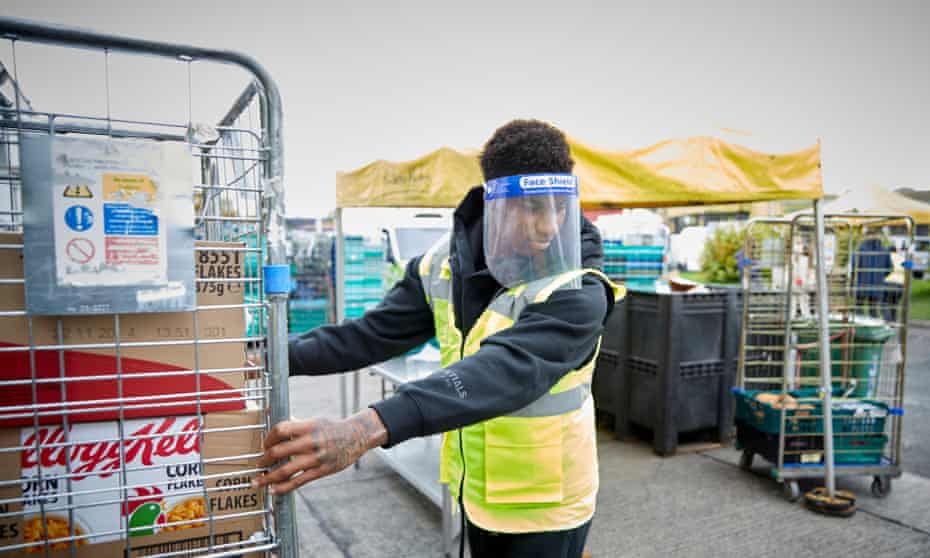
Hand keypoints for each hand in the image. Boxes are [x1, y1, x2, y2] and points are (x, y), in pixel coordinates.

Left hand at [253, 409, 387, 494]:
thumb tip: (273, 423)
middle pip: (279, 451)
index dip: (268, 438)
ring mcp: (316, 458)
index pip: (281, 430)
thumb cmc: (332, 428)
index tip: (263, 445)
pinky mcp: (321, 471)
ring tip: (257, 481)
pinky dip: (283, 487)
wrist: (356, 437)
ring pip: (285, 470)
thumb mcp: (315, 421)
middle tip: (258, 464)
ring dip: (268, 477)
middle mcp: (311, 441)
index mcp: (308, 426)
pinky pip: (298, 481)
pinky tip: (273, 490)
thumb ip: (295, 425)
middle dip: (264, 459)